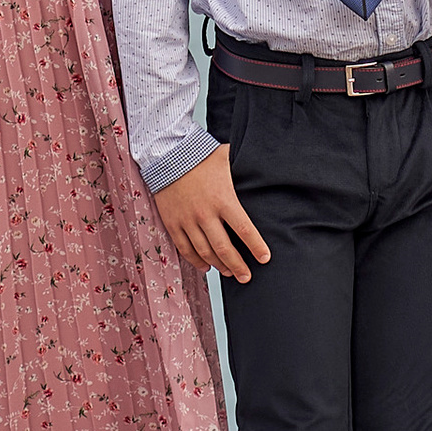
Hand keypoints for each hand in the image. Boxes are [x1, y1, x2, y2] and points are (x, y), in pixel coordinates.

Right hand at [156, 141, 270, 282]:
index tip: (265, 259)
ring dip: (219, 265)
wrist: (166, 154)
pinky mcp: (172, 223)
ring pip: (205, 252)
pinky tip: (205, 266)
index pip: (244, 230)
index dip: (256, 247)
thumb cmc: (199, 155)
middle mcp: (205, 214)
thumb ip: (244, 167)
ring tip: (229, 272)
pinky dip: (195, 261)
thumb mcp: (226, 158)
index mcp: (223, 199)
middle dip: (238, 266)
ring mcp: (187, 220)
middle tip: (247, 277)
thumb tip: (264, 165)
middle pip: (225, 249)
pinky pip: (185, 248)